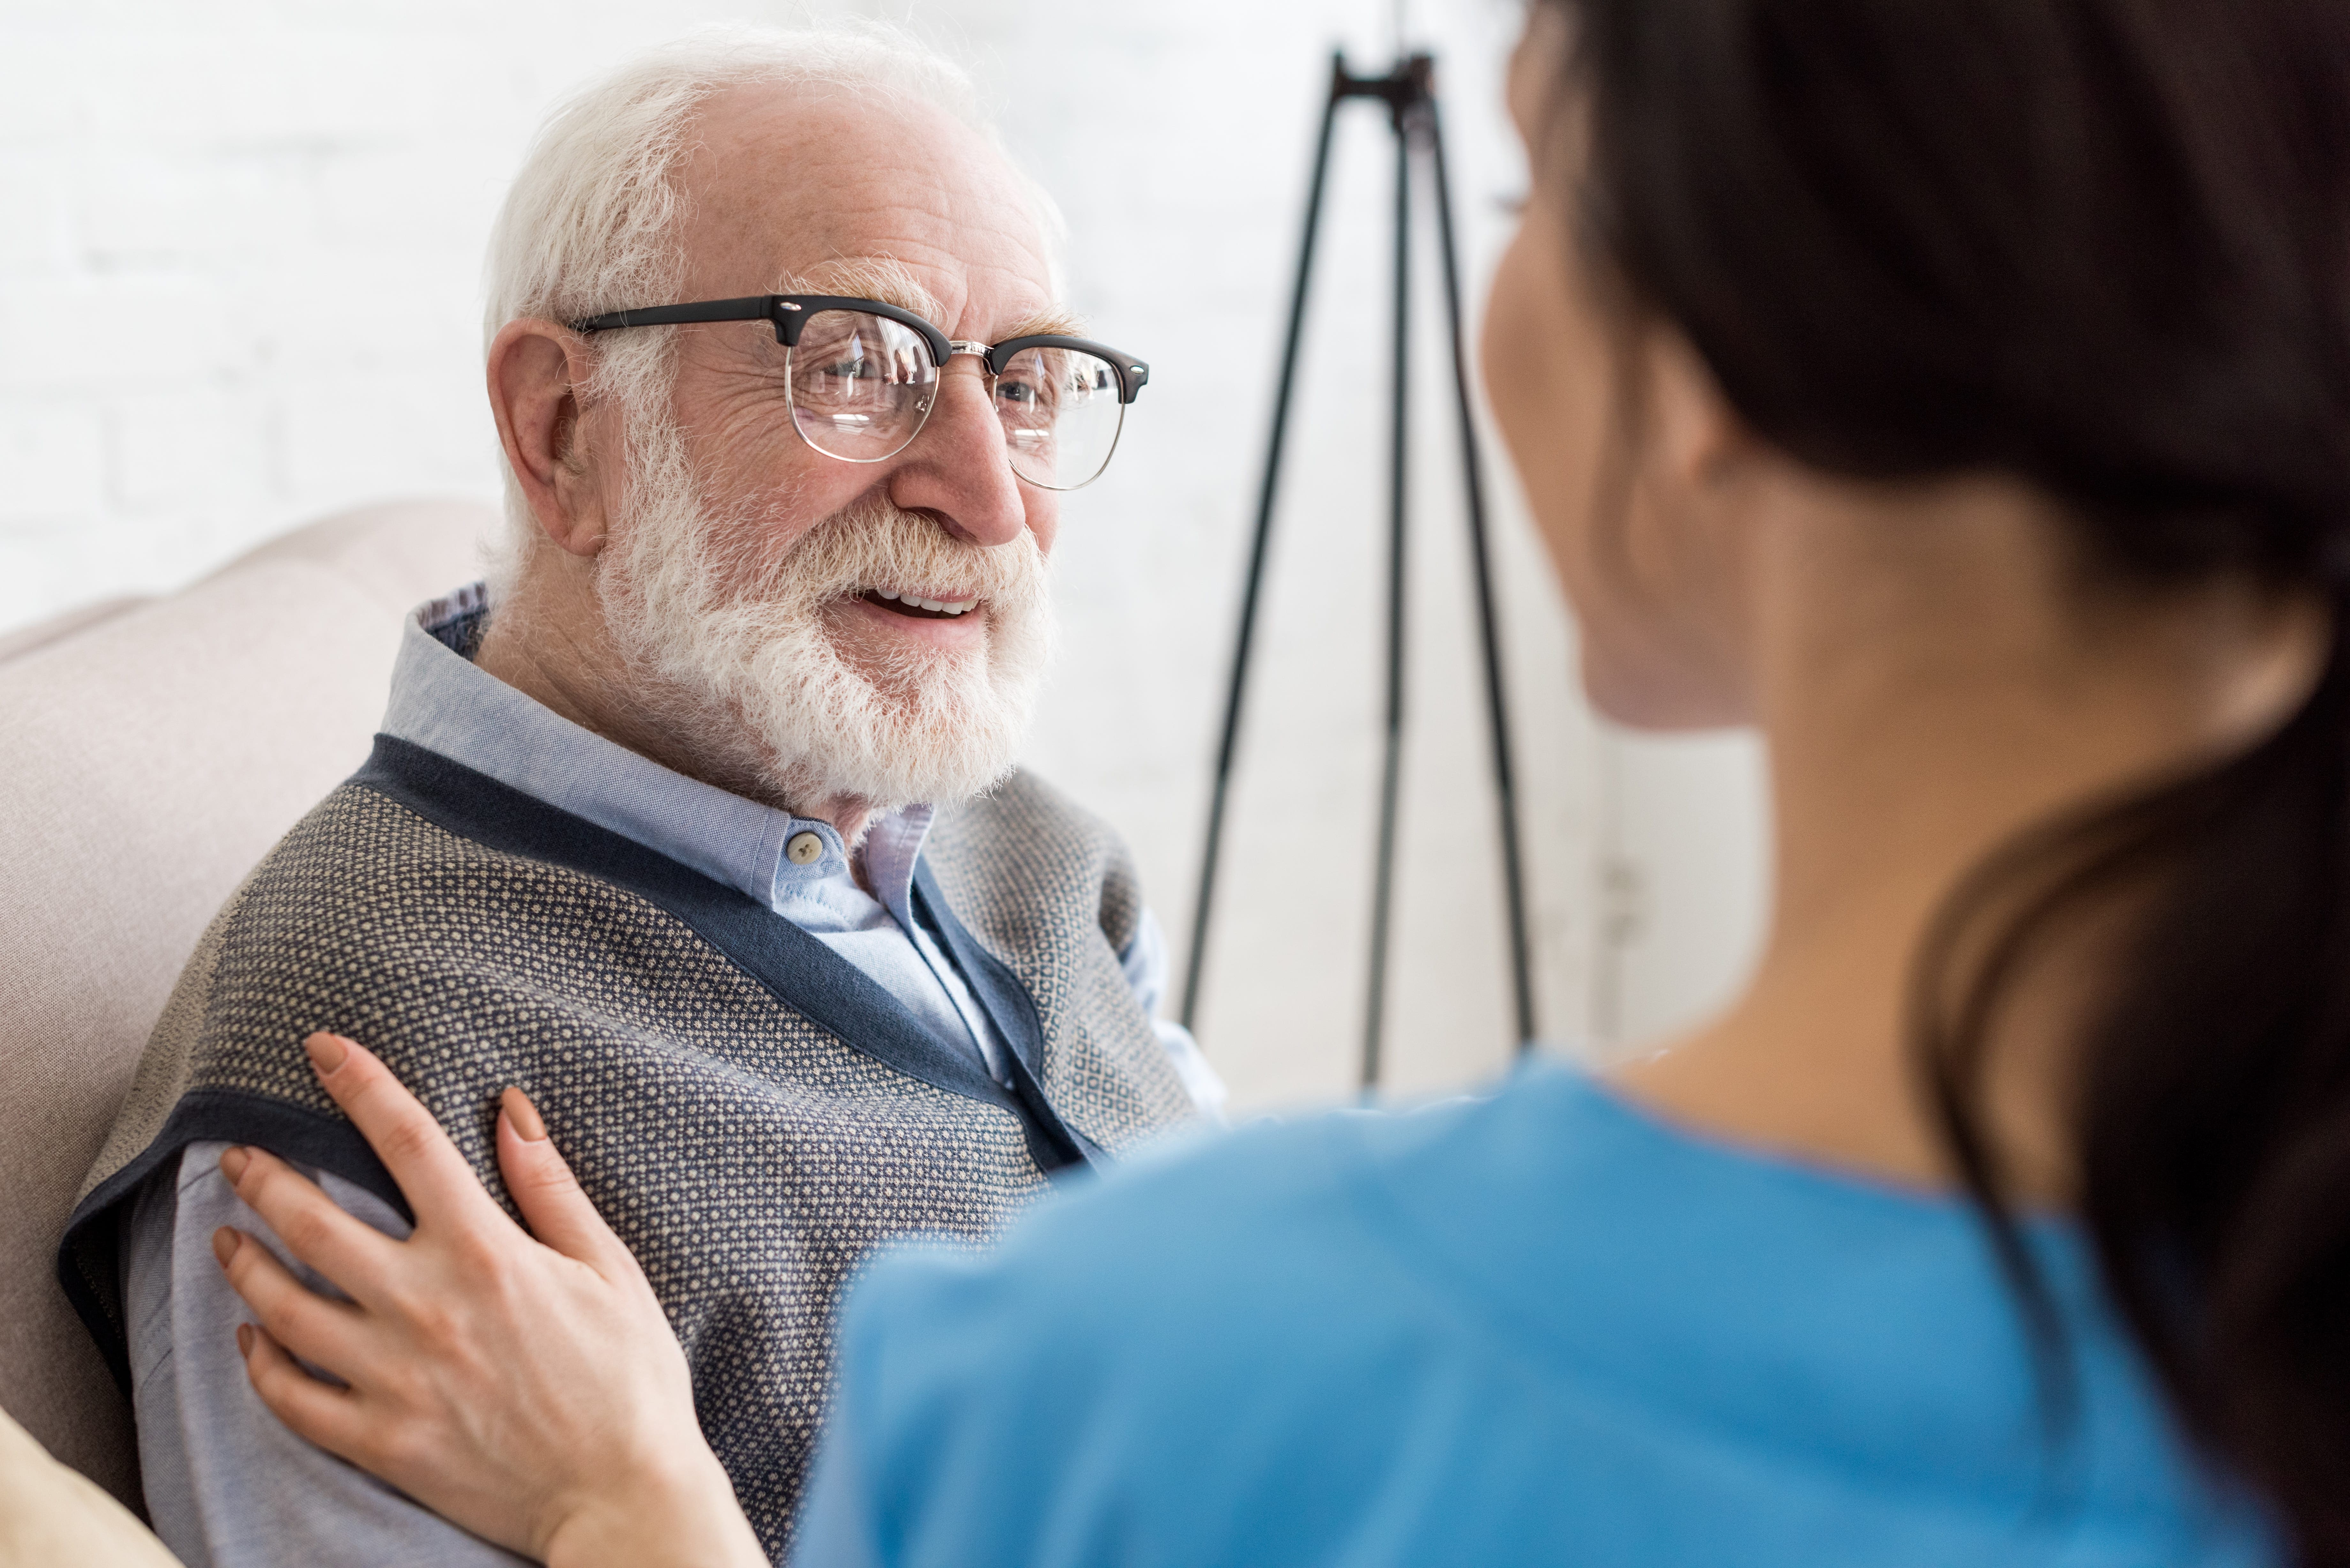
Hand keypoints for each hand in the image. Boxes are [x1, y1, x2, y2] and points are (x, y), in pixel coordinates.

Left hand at [212, 1032, 766, 1567]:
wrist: (623, 1497)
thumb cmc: (630, 1380)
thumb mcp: (610, 1269)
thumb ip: (551, 1187)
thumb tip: (511, 1108)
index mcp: (486, 1254)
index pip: (405, 1141)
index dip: (358, 1084)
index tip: (320, 1048)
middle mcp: (428, 1307)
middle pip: (313, 1222)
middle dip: (262, 1176)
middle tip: (236, 1156)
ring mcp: (395, 1378)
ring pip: (282, 1308)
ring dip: (243, 1265)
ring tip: (226, 1241)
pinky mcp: (381, 1440)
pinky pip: (291, 1396)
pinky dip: (259, 1363)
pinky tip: (250, 1340)